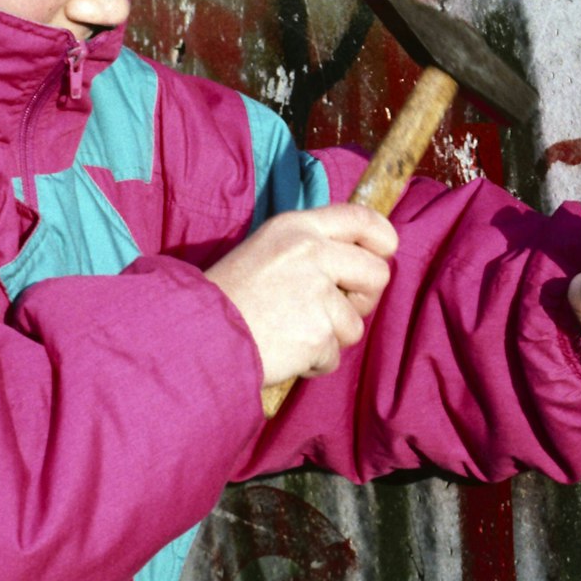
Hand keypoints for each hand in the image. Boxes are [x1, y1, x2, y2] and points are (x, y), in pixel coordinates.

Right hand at [205, 204, 397, 387]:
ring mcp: (317, 292)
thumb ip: (309, 249)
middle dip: (363, 298)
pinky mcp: (318, 331)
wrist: (198, 333)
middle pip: (377, 273)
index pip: (362, 219)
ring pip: (355, 323)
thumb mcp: (267, 250)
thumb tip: (355, 262)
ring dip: (329, 337)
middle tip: (332, 311)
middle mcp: (312, 252)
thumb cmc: (230, 296)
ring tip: (292, 333)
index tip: (382, 255)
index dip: (382, 240)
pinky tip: (284, 351)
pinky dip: (313, 362)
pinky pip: (334, 355)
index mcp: (298, 227)